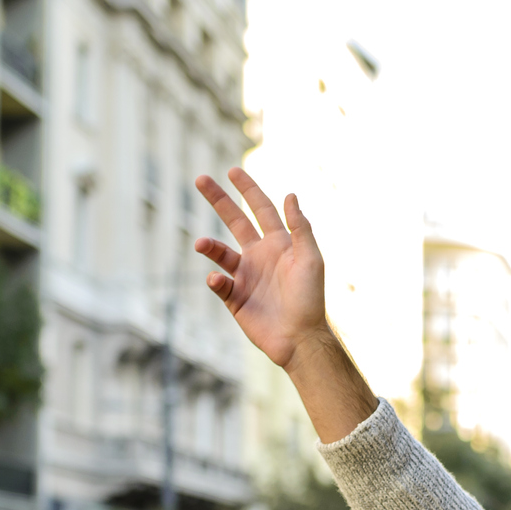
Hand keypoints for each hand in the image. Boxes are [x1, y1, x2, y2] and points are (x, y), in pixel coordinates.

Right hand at [194, 167, 377, 442]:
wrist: (300, 338)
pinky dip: (216, 281)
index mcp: (279, 244)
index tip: (232, 171)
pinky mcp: (235, 299)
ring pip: (221, 253)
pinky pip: (219, 285)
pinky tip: (220, 281)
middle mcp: (260, 256)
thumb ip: (300, 228)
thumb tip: (290, 195)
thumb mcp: (310, 259)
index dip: (248, 190)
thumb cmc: (310, 298)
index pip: (261, 209)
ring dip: (210, 247)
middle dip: (219, 200)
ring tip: (201, 244)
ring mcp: (246, 277)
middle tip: (200, 179)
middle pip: (235, 221)